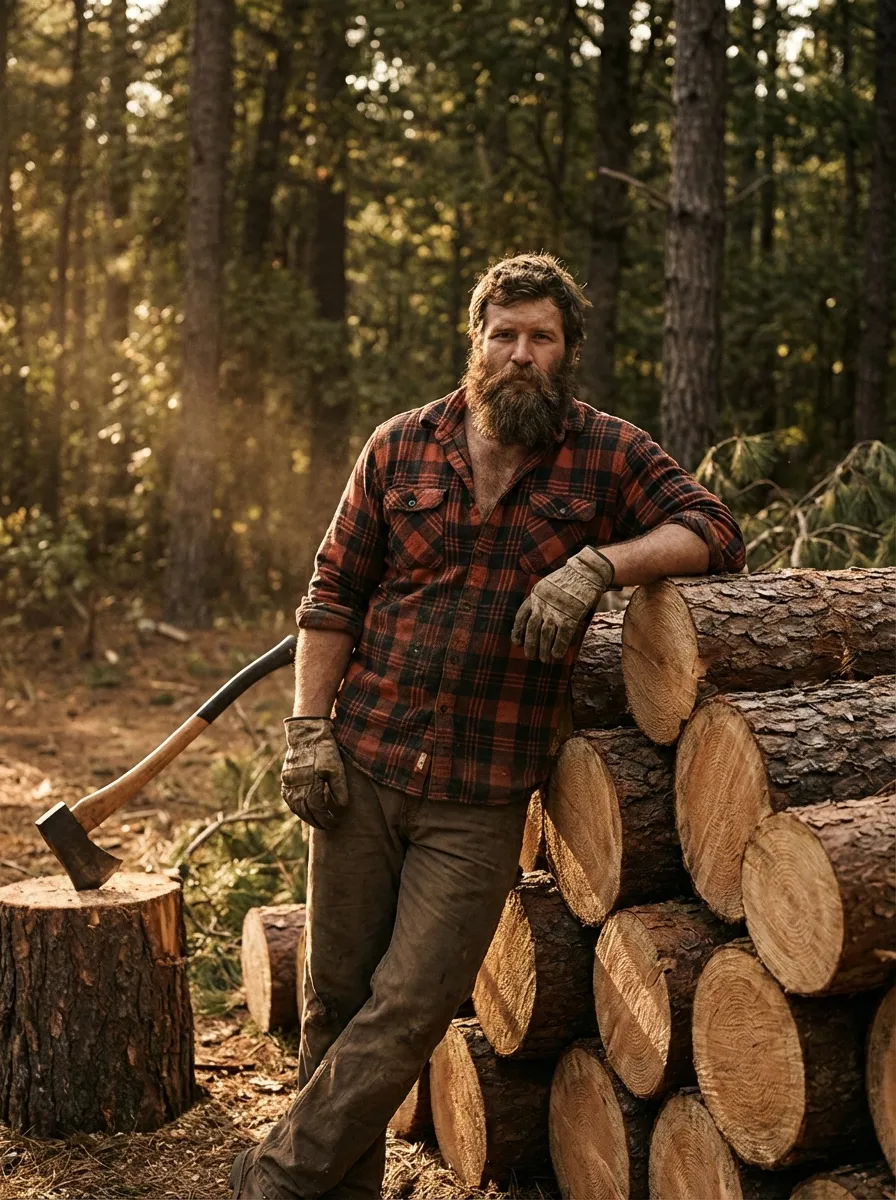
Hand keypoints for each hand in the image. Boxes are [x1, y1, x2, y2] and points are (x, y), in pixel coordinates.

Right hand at [281, 717, 348, 829]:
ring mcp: (288, 783)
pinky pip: (289, 799)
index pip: (317, 809)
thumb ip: (339, 788)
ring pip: (295, 807)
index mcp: (309, 784)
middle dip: (317, 821)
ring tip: (317, 821)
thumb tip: (342, 807)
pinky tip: (304, 810)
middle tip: (328, 826)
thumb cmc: (324, 750)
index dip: (326, 818)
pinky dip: (296, 808)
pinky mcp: (285, 779)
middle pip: (305, 811)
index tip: (334, 822)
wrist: (306, 734)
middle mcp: (296, 786)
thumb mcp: (336, 767)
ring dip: (306, 817)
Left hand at [512, 546, 614, 662]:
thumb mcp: (547, 586)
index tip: (517, 642)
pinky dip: (559, 647)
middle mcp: (543, 603)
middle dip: (530, 644)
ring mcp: (557, 610)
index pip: (521, 616)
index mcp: (535, 595)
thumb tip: (535, 619)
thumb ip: (540, 601)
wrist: (587, 572)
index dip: (517, 631)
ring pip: (545, 634)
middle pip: (532, 628)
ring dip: (543, 650)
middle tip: (530, 656)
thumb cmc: (568, 581)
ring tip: (544, 660)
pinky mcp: (572, 615)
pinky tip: (557, 655)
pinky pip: (563, 635)